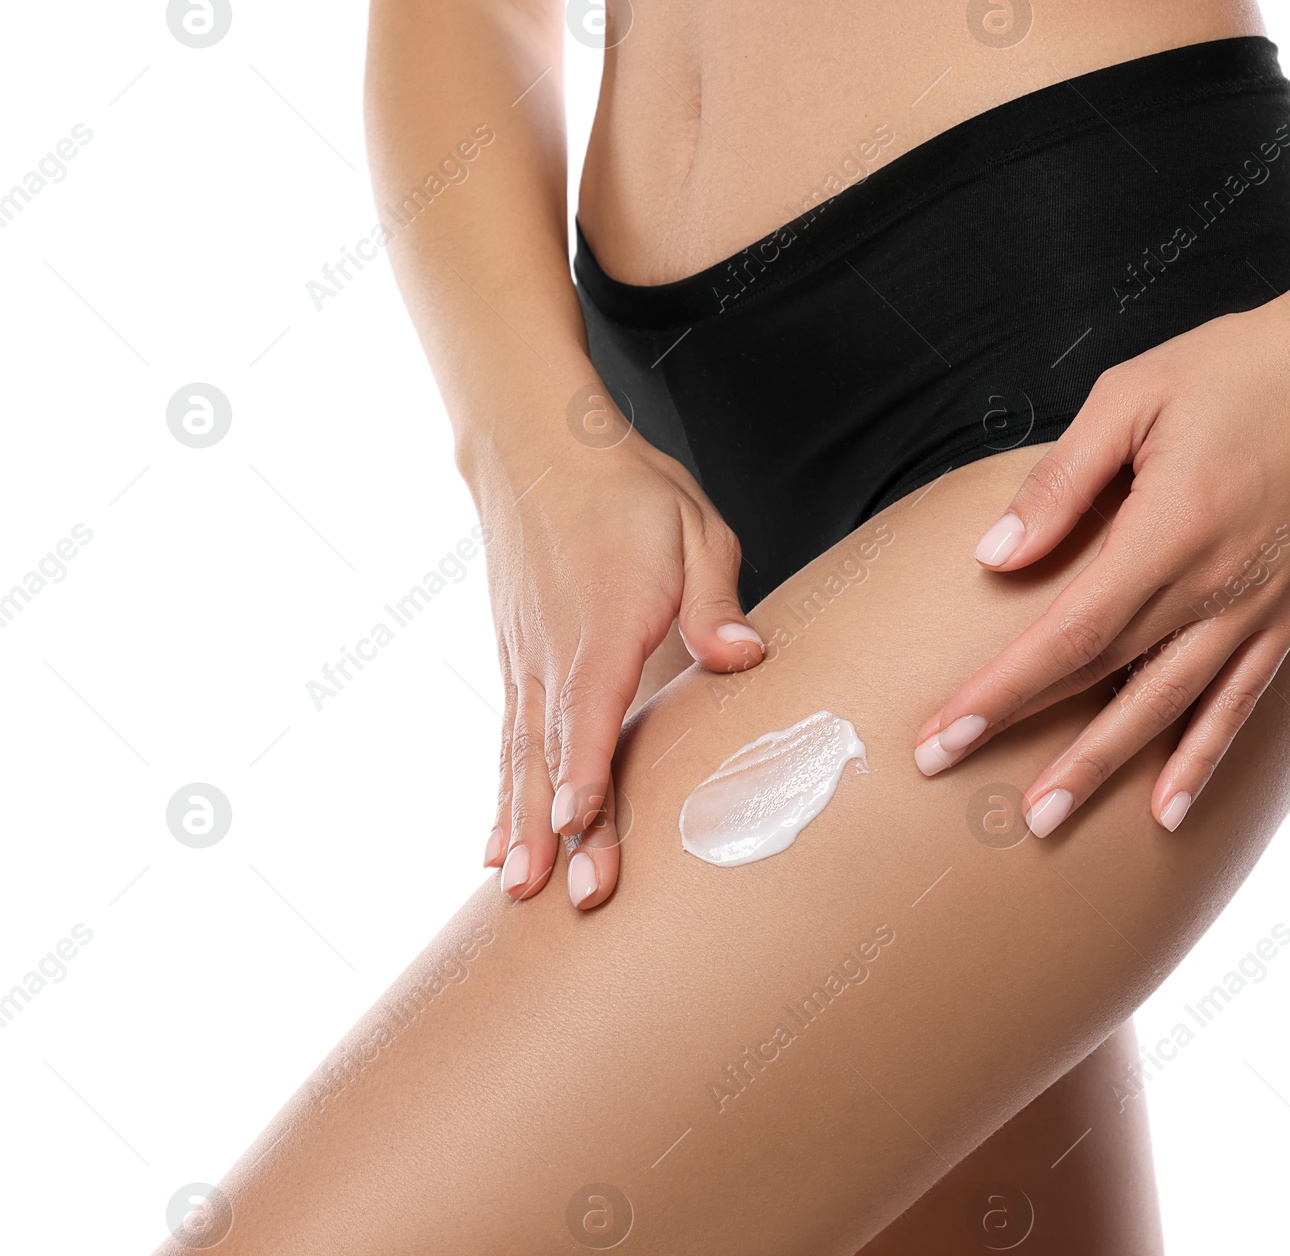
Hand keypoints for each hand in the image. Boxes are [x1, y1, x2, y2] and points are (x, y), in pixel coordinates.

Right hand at [476, 423, 761, 904]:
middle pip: (554, 749)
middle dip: (559, 828)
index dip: (586, 771)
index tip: (578, 827)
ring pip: (519, 753)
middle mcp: (554, 649)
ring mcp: (526, 657)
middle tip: (566, 896)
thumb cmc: (628, 489)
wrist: (537, 446)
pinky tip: (493, 843)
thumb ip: (712, 596)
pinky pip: (507, 738)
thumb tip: (742, 654)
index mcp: (605, 620)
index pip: (593, 707)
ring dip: (518, 824)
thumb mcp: (694, 526)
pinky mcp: (515, 660)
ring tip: (515, 889)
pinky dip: (500, 792)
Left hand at [912, 287, 1289, 835]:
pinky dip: (1202, 759)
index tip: (942, 736)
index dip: (1001, 693)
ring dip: (1106, 770)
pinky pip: (1241, 703)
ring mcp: (1260, 609)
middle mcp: (1216, 587)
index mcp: (1168, 532)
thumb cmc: (1242, 367)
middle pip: (1105, 683)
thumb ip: (1061, 482)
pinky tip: (1169, 808)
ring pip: (1170, 711)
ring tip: (1049, 821)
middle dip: (1031, 742)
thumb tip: (995, 557)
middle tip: (964, 790)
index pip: (1066, 636)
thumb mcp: (1133, 396)